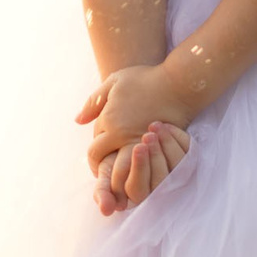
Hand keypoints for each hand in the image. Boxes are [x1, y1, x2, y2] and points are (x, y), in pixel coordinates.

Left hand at [76, 64, 198, 171]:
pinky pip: (145, 167)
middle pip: (106, 163)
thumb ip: (94, 102)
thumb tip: (78, 121)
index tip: (100, 158)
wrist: (178, 83)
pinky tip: (140, 169)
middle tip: (106, 175)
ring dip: (120, 174)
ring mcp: (141, 143)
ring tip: (121, 177)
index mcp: (110, 121)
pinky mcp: (158, 147)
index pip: (95, 150)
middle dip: (105, 170)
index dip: (96, 153)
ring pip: (124, 169)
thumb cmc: (144, 79)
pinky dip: (139, 170)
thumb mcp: (114, 82)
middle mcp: (123, 135)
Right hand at [92, 121, 190, 214]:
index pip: (139, 190)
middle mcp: (160, 188)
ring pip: (177, 165)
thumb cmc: (120, 157)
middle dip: (155, 156)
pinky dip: (178, 136)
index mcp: (139, 192)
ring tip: (154, 127)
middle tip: (146, 137)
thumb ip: (103, 189)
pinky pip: (189, 151)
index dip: (139, 170)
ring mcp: (177, 175)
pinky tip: (165, 126)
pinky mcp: (190, 160)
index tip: (137, 148)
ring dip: (166, 144)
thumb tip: (105, 211)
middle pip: (160, 180)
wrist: (142, 130)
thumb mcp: (108, 172)